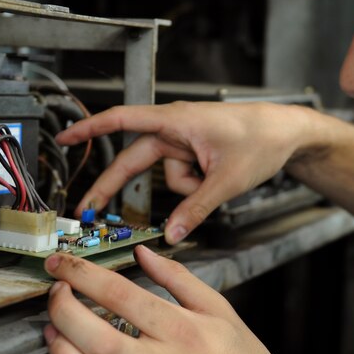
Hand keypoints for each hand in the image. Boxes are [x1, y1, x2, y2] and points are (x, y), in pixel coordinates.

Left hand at [43, 247, 313, 353]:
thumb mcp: (220, 310)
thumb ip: (179, 279)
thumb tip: (144, 253)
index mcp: (182, 330)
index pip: (122, 295)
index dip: (82, 275)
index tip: (62, 264)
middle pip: (98, 338)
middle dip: (63, 311)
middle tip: (54, 295)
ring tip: (54, 336)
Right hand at [55, 102, 310, 243]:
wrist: (288, 132)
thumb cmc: (261, 138)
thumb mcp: (227, 180)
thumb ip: (196, 208)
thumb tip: (171, 233)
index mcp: (176, 121)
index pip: (122, 120)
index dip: (89, 129)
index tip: (65, 137)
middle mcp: (175, 128)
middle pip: (133, 159)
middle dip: (114, 186)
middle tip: (89, 211)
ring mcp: (184, 141)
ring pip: (167, 176)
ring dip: (186, 188)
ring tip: (217, 177)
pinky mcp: (194, 152)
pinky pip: (183, 178)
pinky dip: (196, 185)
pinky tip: (218, 176)